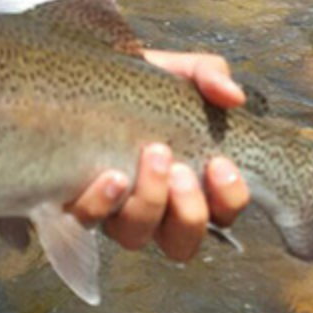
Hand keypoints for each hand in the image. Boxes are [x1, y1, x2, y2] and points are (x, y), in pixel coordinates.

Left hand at [65, 49, 250, 261]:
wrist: (86, 73)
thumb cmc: (138, 80)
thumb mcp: (178, 70)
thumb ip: (209, 75)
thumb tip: (233, 96)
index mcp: (189, 180)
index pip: (222, 213)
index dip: (229, 199)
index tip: (221, 164)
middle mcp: (155, 205)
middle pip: (181, 243)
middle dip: (188, 211)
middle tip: (181, 169)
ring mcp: (115, 207)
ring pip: (136, 236)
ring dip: (148, 203)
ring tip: (151, 157)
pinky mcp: (79, 198)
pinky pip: (88, 218)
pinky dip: (102, 202)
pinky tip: (110, 175)